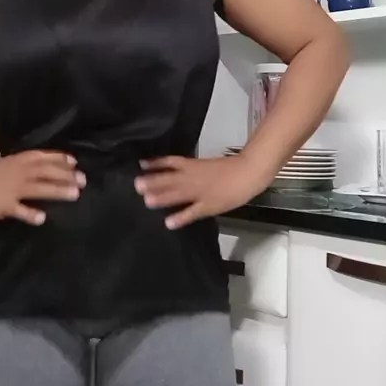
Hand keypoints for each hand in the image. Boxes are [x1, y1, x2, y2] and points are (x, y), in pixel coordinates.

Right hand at [0, 151, 85, 226]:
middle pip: (46, 172)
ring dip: (58, 191)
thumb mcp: (3, 167)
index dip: (59, 159)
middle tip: (83, 180)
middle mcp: (17, 173)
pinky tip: (42, 218)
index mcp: (16, 161)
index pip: (42, 157)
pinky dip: (31, 214)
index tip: (74, 162)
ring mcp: (11, 189)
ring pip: (39, 189)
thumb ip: (21, 169)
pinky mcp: (3, 206)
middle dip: (66, 175)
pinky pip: (20, 210)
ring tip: (75, 194)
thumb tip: (40, 173)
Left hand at [134, 155, 268, 229]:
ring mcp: (200, 192)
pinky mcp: (208, 205)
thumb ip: (191, 169)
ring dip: (162, 198)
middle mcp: (192, 177)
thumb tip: (177, 171)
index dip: (155, 163)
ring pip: (178, 194)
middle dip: (153, 182)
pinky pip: (192, 212)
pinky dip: (181, 217)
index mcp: (193, 165)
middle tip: (137, 185)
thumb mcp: (206, 165)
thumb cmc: (230, 168)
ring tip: (147, 201)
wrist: (248, 172)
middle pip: (169, 179)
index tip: (141, 164)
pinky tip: (169, 223)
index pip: (170, 162)